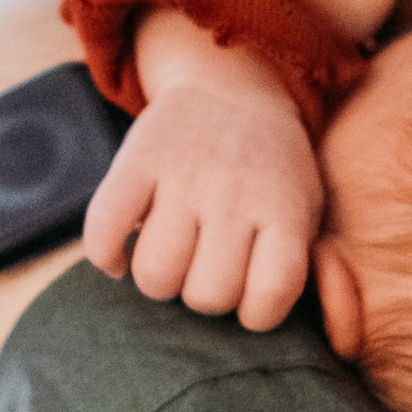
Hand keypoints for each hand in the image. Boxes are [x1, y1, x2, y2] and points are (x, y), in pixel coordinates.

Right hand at [82, 25, 321, 330]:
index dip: (256, 313)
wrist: (230, 87)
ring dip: (158, 282)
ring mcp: (183, 176)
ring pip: (155, 275)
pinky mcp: (137, 161)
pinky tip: (120, 258)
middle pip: (207, 295)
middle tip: (206, 270)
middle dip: (204, 296)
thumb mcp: (308, 206)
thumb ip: (303, 263)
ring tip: (169, 261)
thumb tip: (286, 324)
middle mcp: (234, 194)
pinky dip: (106, 256)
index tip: (249, 297)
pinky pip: (104, 229)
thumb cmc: (272, 169)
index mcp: (283, 209)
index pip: (269, 295)